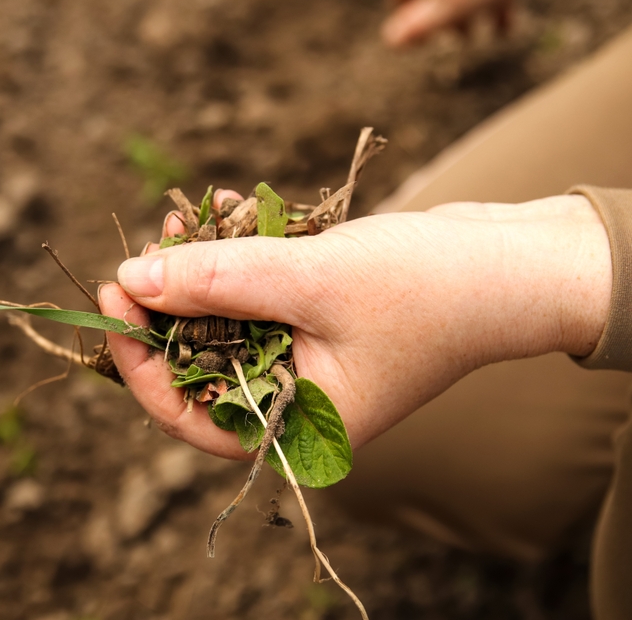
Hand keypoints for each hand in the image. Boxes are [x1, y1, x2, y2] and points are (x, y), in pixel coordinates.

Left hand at [100, 195, 609, 458]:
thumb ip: (219, 281)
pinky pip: (261, 290)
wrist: (516, 262)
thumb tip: (133, 280)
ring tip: (177, 218)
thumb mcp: (312, 280)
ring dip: (199, 271)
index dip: (143, 365)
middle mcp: (303, 398)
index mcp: (303, 425)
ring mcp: (313, 354)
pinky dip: (239, 253)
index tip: (115, 299)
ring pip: (229, 320)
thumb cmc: (431, 287)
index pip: (194, 417)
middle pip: (204, 365)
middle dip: (167, 307)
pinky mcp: (322, 313)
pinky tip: (222, 206)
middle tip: (141, 251)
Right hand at [382, 0, 563, 45]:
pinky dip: (497, 4)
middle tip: (459, 36)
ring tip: (486, 35)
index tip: (414, 29)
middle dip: (445, 15)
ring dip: (474, 13)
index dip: (401, 7)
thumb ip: (418, 26)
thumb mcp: (446, 9)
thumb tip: (390, 42)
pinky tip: (508, 28)